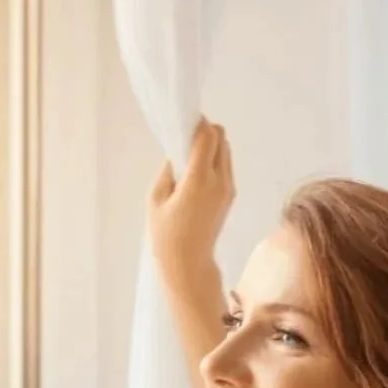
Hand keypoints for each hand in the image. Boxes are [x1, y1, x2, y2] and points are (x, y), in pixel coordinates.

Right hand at [148, 119, 234, 287]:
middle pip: (221, 138)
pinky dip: (214, 160)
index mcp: (199, 180)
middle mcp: (219, 180)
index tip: (183, 124)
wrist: (189, 263)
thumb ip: (169, 170)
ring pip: (226, 150)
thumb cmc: (166, 234)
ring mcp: (229, 188)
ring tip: (190, 158)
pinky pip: (226, 166)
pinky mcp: (231, 195)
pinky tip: (197, 173)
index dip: (197, 124)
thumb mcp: (156, 198)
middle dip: (205, 132)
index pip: (208, 136)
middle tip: (185, 140)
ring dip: (211, 146)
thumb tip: (179, 152)